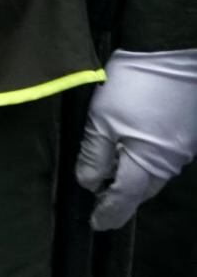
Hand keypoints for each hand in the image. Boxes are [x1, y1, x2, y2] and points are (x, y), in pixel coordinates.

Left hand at [80, 49, 196, 230]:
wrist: (173, 53)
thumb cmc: (133, 86)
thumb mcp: (102, 119)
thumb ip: (95, 155)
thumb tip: (88, 184)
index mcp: (148, 162)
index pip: (125, 197)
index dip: (108, 211)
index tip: (95, 224)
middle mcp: (170, 162)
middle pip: (143, 190)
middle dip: (122, 201)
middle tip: (102, 207)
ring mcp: (183, 148)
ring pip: (155, 175)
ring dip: (134, 183)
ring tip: (113, 186)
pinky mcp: (187, 133)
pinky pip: (164, 160)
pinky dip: (146, 165)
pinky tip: (133, 159)